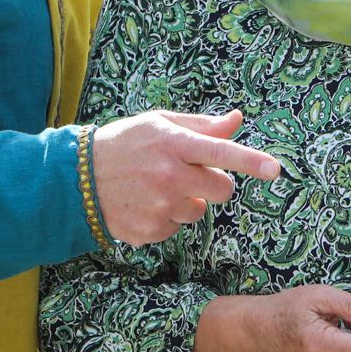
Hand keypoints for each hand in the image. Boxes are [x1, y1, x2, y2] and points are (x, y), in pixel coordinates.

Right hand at [89, 109, 281, 244]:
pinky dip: (167, 217)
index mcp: (172, 144)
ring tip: (157, 187)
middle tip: (190, 172)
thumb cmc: (125, 144)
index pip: (220, 152)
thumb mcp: (159, 124)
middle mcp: (168, 177)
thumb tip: (236, 120)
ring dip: (188, 201)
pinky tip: (144, 203)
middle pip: (222, 189)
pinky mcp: (150, 231)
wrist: (76, 179)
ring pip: (200, 210)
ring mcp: (158, 207)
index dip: (250, 161)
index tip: (274, 169)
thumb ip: (201, 126)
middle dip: (215, 182)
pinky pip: (177, 227)